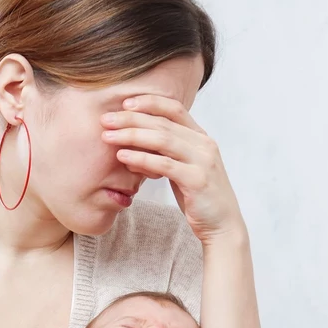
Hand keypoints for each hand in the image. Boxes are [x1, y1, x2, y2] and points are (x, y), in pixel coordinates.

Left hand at [101, 96, 246, 243]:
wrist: (221, 225)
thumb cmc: (196, 197)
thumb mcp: (179, 169)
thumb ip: (161, 154)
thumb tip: (128, 146)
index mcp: (200, 137)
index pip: (174, 108)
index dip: (149, 102)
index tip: (124, 103)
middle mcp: (204, 144)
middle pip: (163, 122)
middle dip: (131, 119)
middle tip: (106, 119)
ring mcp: (203, 161)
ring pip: (163, 139)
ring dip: (132, 135)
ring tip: (108, 136)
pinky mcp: (197, 180)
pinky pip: (165, 164)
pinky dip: (141, 158)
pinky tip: (122, 157)